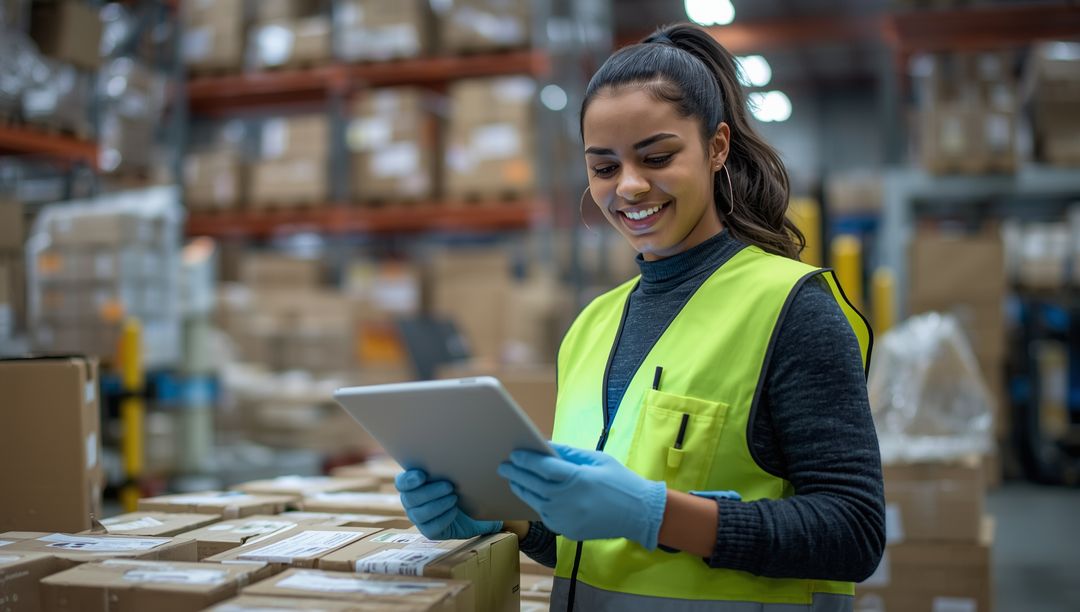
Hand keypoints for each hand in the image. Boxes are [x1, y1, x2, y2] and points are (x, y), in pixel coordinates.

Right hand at [395, 469, 502, 539]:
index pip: (401, 482)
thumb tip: (455, 445)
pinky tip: (454, 511)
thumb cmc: (461, 485)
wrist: (474, 508)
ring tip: (455, 498)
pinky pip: (430, 528)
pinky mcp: (429, 531)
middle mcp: (411, 501)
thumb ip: (448, 465)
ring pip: (419, 514)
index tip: (422, 475)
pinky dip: (443, 518)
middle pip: (410, 498)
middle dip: (430, 492)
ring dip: (438, 505)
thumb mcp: (455, 473)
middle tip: (449, 486)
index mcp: (413, 484)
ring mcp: (419, 518)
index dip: (408, 480)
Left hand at [497, 443, 666, 549]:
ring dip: (522, 489)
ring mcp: (566, 518)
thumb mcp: (597, 460)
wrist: (640, 514)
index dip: (526, 459)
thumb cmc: (620, 482)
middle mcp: (568, 500)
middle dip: (515, 474)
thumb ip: (570, 453)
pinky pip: (546, 515)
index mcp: (577, 479)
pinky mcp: (568, 531)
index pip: (542, 467)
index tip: (514, 453)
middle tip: (503, 466)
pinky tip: (532, 495)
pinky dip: (537, 504)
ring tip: (513, 480)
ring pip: (535, 502)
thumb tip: (546, 446)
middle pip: (533, 484)